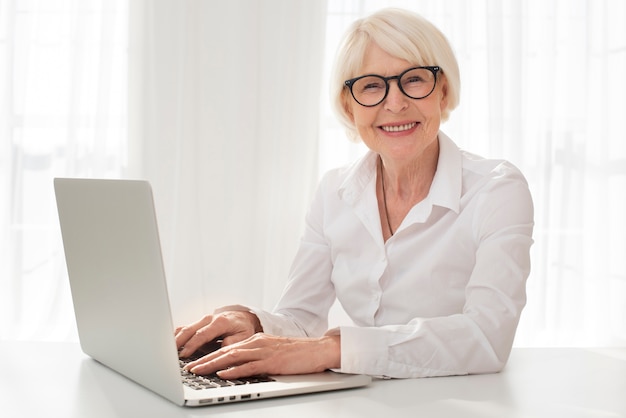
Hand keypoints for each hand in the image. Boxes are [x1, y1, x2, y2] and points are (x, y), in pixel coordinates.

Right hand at [175, 310, 261, 357]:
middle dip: (179, 342)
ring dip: (175, 339)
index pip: (202, 334)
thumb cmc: (242, 328)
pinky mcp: (198, 324)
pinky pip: (185, 328)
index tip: (184, 355)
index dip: (192, 345)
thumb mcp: (243, 336)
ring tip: (166, 351)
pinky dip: (177, 336)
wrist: (242, 317)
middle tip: (170, 354)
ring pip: (185, 328)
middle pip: (189, 330)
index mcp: (220, 322)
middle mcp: (209, 319)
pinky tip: (170, 344)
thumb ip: (232, 343)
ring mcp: (202, 320)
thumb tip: (221, 349)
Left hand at [183, 333, 340, 379]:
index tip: (195, 361)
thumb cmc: (297, 353)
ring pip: (232, 357)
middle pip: (225, 351)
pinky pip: (249, 366)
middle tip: (188, 367)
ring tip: (198, 371)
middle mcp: (257, 343)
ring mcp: (264, 351)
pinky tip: (223, 374)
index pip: (227, 347)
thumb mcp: (271, 351)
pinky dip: (234, 370)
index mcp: (256, 340)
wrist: (318, 349)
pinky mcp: (272, 362)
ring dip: (213, 364)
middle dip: (204, 359)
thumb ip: (254, 357)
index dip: (209, 355)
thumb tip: (235, 367)